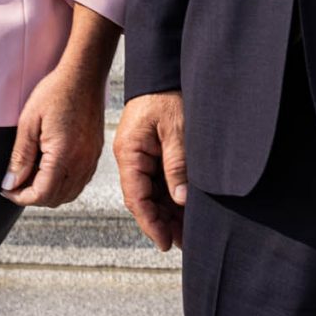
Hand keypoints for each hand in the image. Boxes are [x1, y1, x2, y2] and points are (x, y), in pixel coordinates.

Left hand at [2, 57, 103, 207]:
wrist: (84, 75)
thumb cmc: (57, 92)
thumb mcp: (28, 122)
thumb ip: (20, 157)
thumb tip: (10, 183)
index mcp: (63, 155)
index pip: (41, 194)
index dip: (20, 197)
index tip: (6, 189)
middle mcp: (82, 161)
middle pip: (56, 199)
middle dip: (32, 196)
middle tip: (15, 182)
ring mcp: (91, 158)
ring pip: (70, 194)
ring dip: (49, 192)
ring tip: (32, 176)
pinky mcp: (95, 153)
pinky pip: (80, 181)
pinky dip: (64, 184)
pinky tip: (50, 169)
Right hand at [113, 91, 188, 251]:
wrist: (162, 72)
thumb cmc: (167, 96)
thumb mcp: (176, 129)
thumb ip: (177, 164)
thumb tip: (181, 198)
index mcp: (129, 154)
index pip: (137, 197)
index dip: (151, 223)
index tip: (165, 242)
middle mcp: (131, 159)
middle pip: (143, 200)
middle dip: (162, 223)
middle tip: (182, 243)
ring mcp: (140, 157)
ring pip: (152, 194)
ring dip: (168, 214)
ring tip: (187, 233)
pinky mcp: (151, 154)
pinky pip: (159, 182)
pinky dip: (171, 198)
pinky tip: (185, 211)